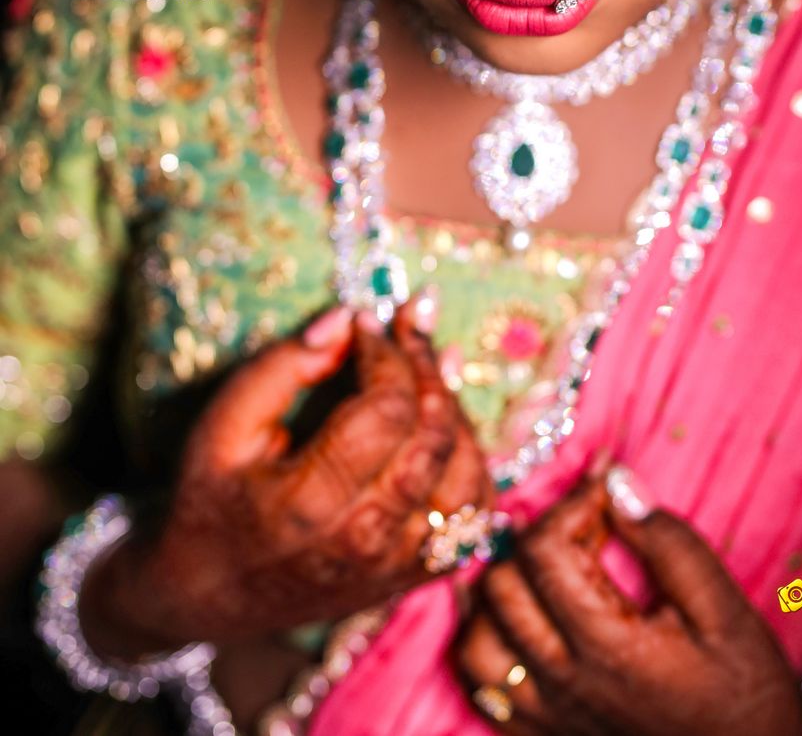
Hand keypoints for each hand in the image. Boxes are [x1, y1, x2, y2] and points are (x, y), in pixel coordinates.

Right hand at [80, 292, 490, 654]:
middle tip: (408, 324)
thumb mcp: (223, 423)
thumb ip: (283, 366)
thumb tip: (348, 319)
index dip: (386, 353)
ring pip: (467, 470)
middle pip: (433, 435)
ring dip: (454, 408)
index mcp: (311, 505)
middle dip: (426, 365)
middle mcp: (367, 541)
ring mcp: (398, 564)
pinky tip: (445, 420)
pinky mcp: (416, 573)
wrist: (212, 594)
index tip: (368, 322)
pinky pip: (477, 509)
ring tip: (427, 366)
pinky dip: (472, 457)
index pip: (386, 410)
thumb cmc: (213, 497)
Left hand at [452, 466, 801, 735]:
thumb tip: (615, 482)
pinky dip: (491, 644)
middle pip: (501, 587)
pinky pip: (485, 690)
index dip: (573, 503)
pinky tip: (522, 622)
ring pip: (477, 642)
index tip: (606, 491)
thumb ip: (668, 543)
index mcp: (607, 647)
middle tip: (583, 529)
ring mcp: (548, 717)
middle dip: (537, 539)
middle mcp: (565, 684)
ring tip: (544, 571)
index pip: (545, 550)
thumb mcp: (723, 610)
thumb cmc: (746, 693)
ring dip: (502, 594)